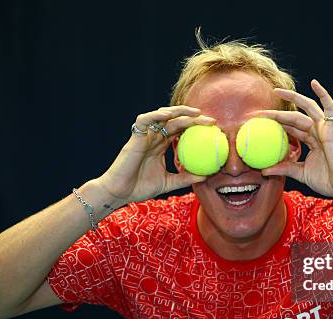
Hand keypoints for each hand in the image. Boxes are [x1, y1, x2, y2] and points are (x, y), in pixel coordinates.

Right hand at [96, 106, 214, 202]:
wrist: (119, 192)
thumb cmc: (140, 188)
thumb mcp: (168, 183)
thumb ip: (185, 179)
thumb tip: (205, 176)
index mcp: (160, 145)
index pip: (181, 130)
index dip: (196, 126)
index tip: (213, 129)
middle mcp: (154, 137)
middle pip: (176, 120)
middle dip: (194, 117)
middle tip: (211, 120)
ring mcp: (145, 136)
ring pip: (162, 115)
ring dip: (179, 111)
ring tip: (196, 113)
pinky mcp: (135, 137)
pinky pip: (144, 120)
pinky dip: (156, 115)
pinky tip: (169, 116)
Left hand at [251, 79, 332, 200]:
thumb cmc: (328, 181)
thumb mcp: (300, 173)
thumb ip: (284, 168)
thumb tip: (263, 170)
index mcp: (311, 141)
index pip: (290, 129)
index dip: (275, 125)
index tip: (258, 123)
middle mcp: (317, 132)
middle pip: (293, 118)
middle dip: (276, 114)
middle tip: (258, 112)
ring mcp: (325, 128)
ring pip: (306, 108)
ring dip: (292, 99)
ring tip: (276, 91)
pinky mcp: (332, 128)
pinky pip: (330, 107)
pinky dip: (324, 94)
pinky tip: (314, 83)